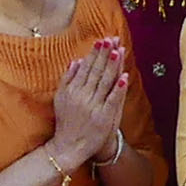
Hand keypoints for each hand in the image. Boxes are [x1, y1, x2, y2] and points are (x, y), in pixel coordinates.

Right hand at [46, 47, 125, 165]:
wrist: (69, 146)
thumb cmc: (66, 122)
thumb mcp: (61, 98)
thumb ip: (67, 79)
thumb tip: (76, 61)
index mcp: (72, 90)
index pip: (86, 67)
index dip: (95, 53)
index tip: (102, 40)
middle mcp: (83, 96)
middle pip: (97, 71)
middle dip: (105, 54)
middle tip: (112, 39)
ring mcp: (93, 106)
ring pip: (105, 82)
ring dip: (113, 65)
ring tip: (119, 50)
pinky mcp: (103, 117)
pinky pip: (112, 100)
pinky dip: (118, 88)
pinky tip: (124, 77)